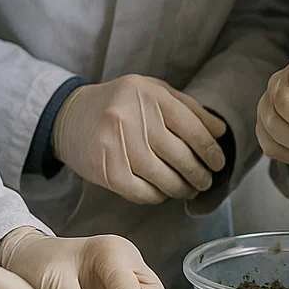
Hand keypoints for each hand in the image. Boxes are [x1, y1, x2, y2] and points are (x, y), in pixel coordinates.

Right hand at [51, 76, 226, 203]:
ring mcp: (116, 144)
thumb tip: (219, 132)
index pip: (192, 128)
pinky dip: (157, 196)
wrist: (69, 116)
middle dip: (199, 174)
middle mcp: (132, 117)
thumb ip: (188, 108)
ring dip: (181, 188)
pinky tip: (162, 192)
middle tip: (205, 181)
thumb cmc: (119, 104)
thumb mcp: (153, 92)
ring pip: (163, 177)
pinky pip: (141, 192)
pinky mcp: (104, 169)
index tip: (218, 163)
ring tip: (189, 189)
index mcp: (149, 95)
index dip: (210, 150)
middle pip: (180, 156)